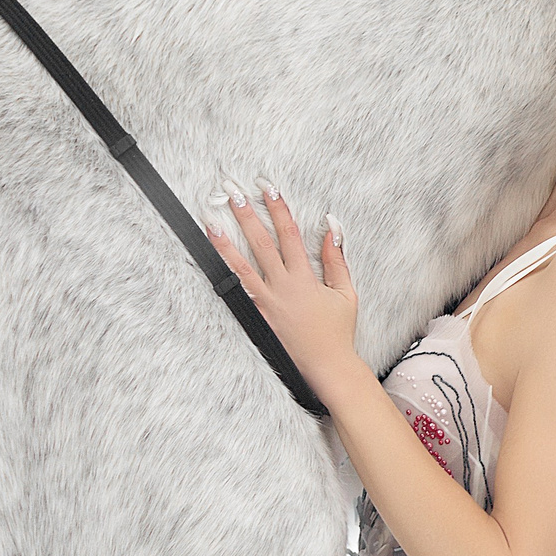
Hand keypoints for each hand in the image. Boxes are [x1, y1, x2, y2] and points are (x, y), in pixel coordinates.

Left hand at [207, 183, 357, 390]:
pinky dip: (225, 276)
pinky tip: (212, 263)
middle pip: (261, 243)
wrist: (326, 366)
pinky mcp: (257, 317)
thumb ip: (336, 259)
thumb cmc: (338, 331)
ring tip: (210, 223)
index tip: (269, 189)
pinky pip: (238, 293)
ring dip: (225, 243)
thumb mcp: (345, 292)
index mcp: (305, 278)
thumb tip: (331, 228)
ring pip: (241, 267)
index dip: (279, 209)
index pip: (289, 234)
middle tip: (234, 194)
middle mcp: (282, 287)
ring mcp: (266, 303)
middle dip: (247, 216)